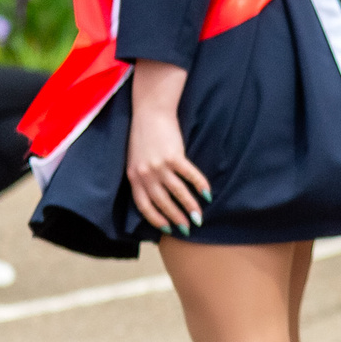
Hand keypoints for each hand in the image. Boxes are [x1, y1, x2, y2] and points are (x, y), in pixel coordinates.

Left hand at [125, 63, 209, 235]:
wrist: (149, 113)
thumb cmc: (143, 135)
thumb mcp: (136, 159)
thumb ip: (143, 175)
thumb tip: (157, 192)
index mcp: (134, 177)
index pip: (144, 205)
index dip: (156, 219)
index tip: (168, 229)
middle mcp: (145, 174)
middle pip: (162, 202)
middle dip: (176, 217)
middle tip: (188, 227)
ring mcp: (159, 166)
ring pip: (176, 192)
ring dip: (189, 206)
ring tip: (199, 216)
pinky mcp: (173, 156)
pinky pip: (189, 175)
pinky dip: (199, 185)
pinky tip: (207, 193)